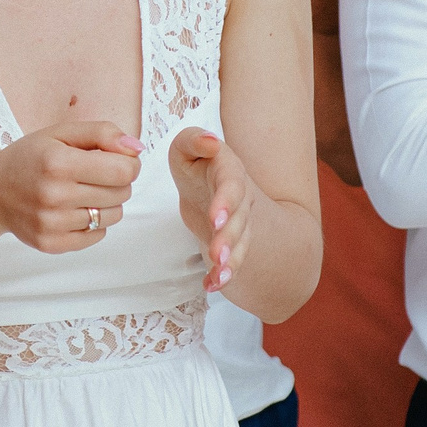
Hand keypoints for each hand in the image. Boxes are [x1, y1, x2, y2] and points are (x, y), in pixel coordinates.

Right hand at [0, 120, 142, 252]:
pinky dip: (93, 223)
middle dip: (117, 181)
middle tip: (96, 175)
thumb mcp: (61, 133)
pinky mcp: (51, 243)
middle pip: (121, 193)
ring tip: (84, 192)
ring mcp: (52, 223)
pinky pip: (97, 235)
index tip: (118, 161)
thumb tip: (136, 149)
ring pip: (113, 216)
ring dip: (107, 203)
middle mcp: (54, 195)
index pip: (123, 171)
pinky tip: (74, 210)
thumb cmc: (31, 157)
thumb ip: (102, 133)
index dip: (129, 164)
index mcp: (58, 162)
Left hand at [170, 126, 252, 292]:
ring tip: (219, 279)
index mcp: (229, 171)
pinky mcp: (233, 242)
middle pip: (239, 219)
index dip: (226, 201)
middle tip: (216, 255)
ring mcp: (240, 221)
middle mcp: (241, 198)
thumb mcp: (186, 146)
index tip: (215, 219)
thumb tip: (210, 142)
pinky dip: (222, 275)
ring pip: (241, 243)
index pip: (232, 185)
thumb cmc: (194, 163)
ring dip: (231, 261)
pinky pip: (233, 260)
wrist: (208, 184)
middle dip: (229, 238)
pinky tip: (211, 286)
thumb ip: (194, 140)